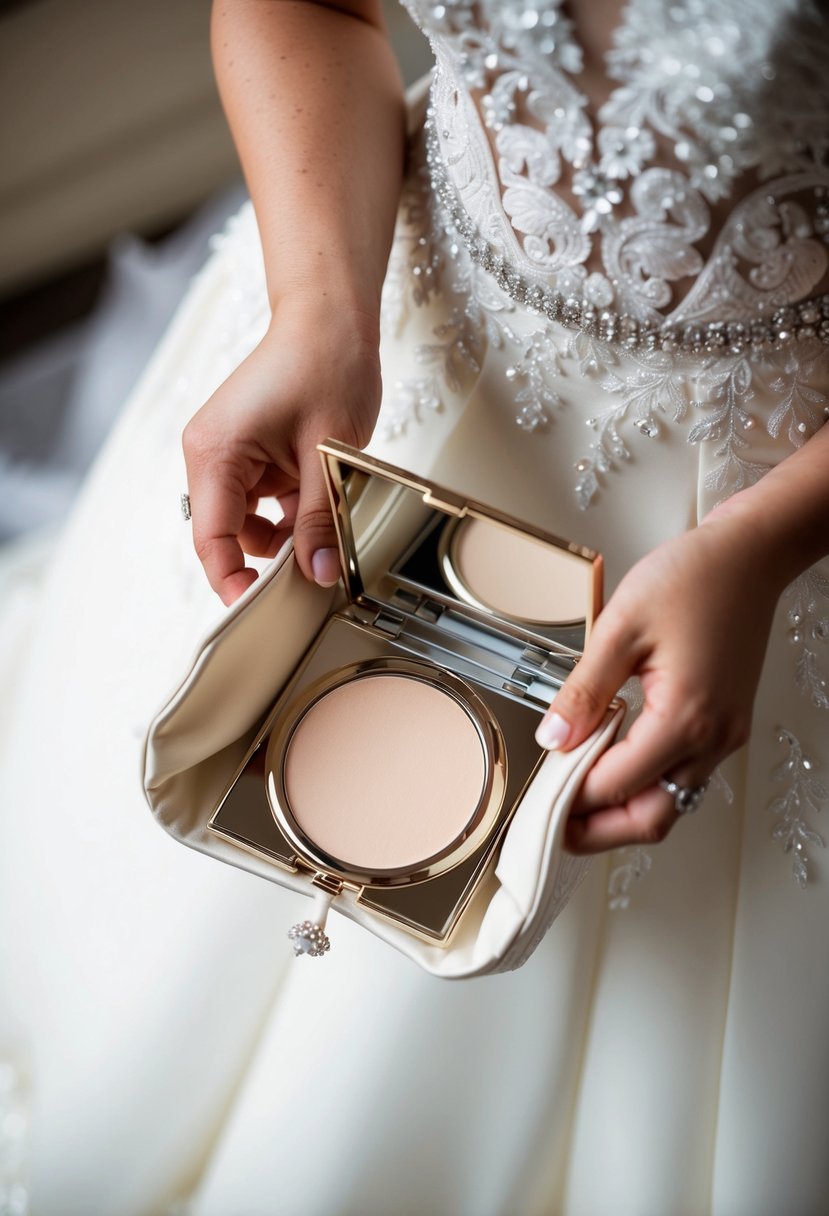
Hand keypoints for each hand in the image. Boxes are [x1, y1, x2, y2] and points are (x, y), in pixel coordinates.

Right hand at [182, 303, 380, 604]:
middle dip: (269, 553)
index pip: (212, 538)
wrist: (330, 319)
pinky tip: (316, 496)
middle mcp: (210, 454)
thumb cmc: (325, 364)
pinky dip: (288, 509)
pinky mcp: (248, 452)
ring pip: (248, 521)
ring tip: (321, 513)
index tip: (259, 607)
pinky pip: (262, 501)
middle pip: (227, 533)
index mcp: (215, 452)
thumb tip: (318, 572)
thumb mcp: (329, 455)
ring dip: (283, 530)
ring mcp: (228, 453)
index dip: (232, 580)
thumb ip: (319, 520)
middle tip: (314, 560)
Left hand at [534, 503, 784, 853]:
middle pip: (652, 816)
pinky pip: (684, 774)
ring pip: (671, 801)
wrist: (748, 555)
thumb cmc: (694, 578)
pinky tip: (612, 761)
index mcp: (684, 718)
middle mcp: (713, 737)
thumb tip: (554, 739)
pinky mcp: (726, 724)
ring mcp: (725, 734)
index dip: (573, 801)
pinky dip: (647, 781)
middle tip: (555, 825)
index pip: (618, 785)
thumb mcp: (619, 628)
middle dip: (600, 830)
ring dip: (624, 808)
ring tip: (576, 795)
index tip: (538, 803)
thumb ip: (583, 692)